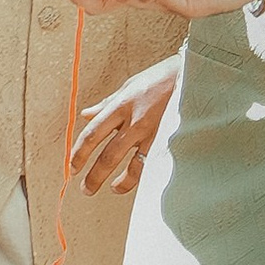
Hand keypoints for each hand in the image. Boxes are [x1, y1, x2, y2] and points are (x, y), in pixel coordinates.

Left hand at [68, 58, 177, 196]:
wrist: (192, 75)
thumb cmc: (158, 79)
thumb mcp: (128, 87)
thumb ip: (106, 104)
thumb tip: (85, 115)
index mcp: (120, 106)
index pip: (93, 134)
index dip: (80, 153)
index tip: (72, 166)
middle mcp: (134, 121)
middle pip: (109, 155)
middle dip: (95, 176)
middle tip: (86, 189)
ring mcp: (154, 133)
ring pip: (133, 165)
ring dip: (120, 182)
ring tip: (113, 189)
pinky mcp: (170, 140)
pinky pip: (154, 163)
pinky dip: (144, 176)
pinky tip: (138, 181)